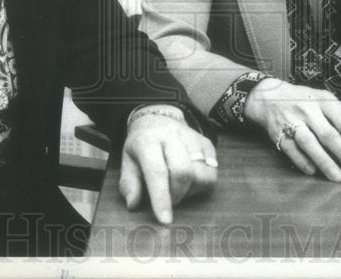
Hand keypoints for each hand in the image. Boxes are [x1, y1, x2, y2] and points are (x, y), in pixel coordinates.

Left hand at [119, 106, 216, 223]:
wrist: (157, 120)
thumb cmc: (142, 147)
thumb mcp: (127, 162)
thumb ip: (129, 184)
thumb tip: (133, 203)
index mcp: (148, 141)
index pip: (157, 171)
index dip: (161, 198)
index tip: (165, 220)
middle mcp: (172, 136)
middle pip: (183, 172)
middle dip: (177, 194)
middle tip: (169, 198)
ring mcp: (192, 138)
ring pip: (203, 173)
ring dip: (191, 189)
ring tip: (179, 185)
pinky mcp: (207, 142)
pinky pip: (213, 171)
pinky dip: (201, 182)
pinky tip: (190, 177)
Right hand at [244, 78, 340, 181]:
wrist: (269, 96)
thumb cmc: (305, 101)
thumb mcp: (328, 103)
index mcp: (324, 101)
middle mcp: (308, 110)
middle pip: (329, 135)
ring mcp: (292, 121)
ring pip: (309, 143)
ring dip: (324, 161)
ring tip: (337, 177)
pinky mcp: (278, 133)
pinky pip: (291, 149)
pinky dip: (302, 160)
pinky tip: (313, 171)